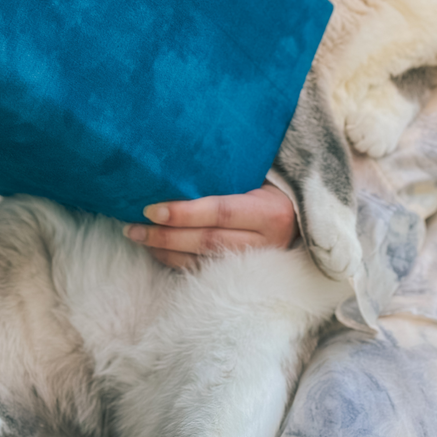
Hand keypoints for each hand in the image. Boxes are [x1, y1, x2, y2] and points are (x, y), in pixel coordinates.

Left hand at [123, 182, 297, 268]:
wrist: (304, 218)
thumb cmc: (274, 188)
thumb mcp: (261, 176)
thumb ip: (229, 174)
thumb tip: (177, 160)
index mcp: (271, 211)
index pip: (221, 213)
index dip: (184, 213)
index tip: (151, 209)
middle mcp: (269, 242)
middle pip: (207, 241)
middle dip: (165, 236)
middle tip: (132, 227)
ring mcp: (259, 263)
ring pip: (203, 261)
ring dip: (165, 251)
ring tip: (137, 237)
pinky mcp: (248, 276)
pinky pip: (205, 271)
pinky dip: (176, 261)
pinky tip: (156, 250)